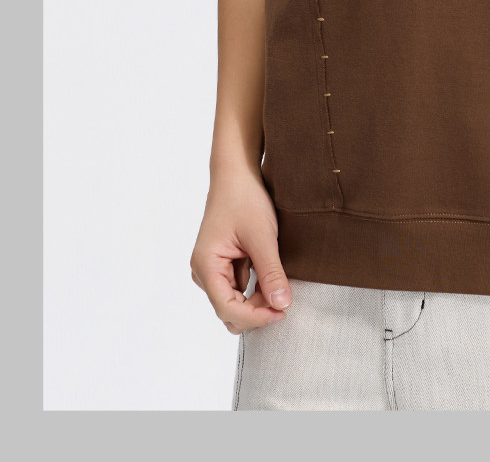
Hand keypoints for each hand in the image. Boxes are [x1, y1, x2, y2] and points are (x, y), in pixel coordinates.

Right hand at [189, 166, 294, 332]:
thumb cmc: (245, 198)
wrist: (238, 173)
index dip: (255, 317)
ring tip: (279, 285)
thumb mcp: (262, 236)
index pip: (227, 308)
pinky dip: (256, 289)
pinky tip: (270, 276)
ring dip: (257, 301)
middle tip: (284, 301)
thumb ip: (271, 272)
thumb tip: (282, 305)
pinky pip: (238, 289)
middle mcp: (204, 271)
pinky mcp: (223, 265)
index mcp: (206, 265)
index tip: (282, 312)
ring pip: (234, 303)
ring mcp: (213, 269)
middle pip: (228, 311)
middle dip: (256, 312)